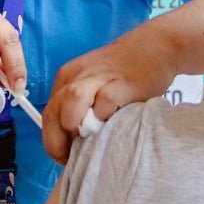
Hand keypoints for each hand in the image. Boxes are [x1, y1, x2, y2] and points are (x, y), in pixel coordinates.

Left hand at [42, 31, 177, 163]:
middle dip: (58, 141)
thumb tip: (72, 143)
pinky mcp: (123, 83)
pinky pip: (105, 101)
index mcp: (68, 77)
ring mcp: (100, 77)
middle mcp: (78, 76)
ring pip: (72, 99)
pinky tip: (113, 122)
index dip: (52, 141)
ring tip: (90, 137)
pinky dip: (105, 116)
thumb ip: (80, 106)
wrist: (156, 46)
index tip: (64, 156)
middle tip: (72, 157)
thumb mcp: (94, 82)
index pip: (48, 114)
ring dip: (75, 124)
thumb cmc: (125, 71)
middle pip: (53, 111)